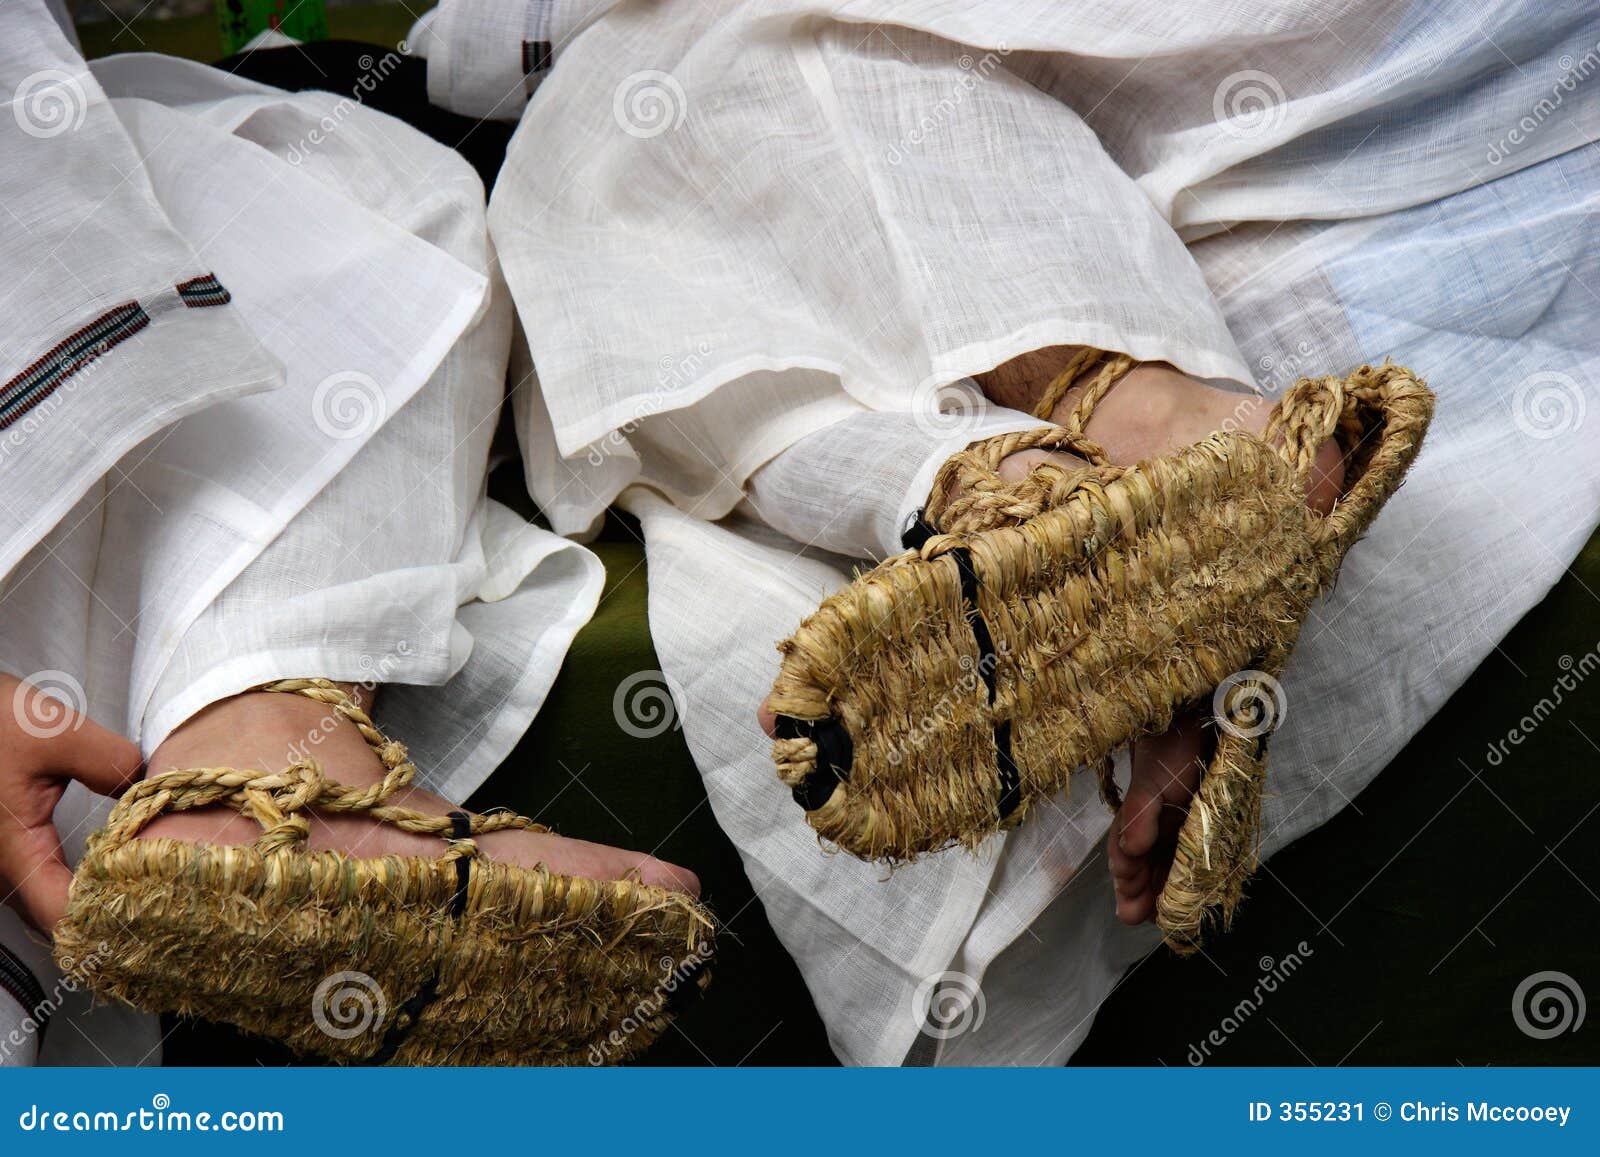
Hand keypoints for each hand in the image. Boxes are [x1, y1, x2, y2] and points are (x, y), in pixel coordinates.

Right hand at [0, 673, 141, 931]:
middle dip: (109, 916)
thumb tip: (156, 787)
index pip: (61, 915)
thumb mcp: (57, 733)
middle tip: (167, 903)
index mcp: (12, 852)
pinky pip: (41, 884)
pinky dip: (75, 885)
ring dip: (92, 902)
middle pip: (56, 918)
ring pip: (47, 904)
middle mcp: (0, 871)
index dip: (107, 923)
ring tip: (149, 888)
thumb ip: (110, 762)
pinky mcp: (5, 852)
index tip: (157, 912)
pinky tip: (114, 871)